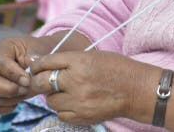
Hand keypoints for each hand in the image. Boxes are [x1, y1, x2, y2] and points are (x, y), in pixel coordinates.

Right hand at [0, 36, 52, 114]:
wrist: (38, 59)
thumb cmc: (38, 52)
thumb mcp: (39, 49)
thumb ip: (34, 58)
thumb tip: (29, 67)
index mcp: (2, 49)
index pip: (0, 63)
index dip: (13, 74)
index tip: (27, 80)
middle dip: (9, 90)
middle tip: (26, 89)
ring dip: (11, 99)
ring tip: (26, 92)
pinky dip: (6, 107)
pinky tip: (18, 100)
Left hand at [29, 51, 157, 124]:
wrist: (137, 90)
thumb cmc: (118, 69)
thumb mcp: (94, 57)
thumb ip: (69, 60)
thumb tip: (42, 63)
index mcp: (80, 61)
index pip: (47, 62)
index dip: (37, 64)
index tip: (36, 67)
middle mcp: (76, 80)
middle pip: (42, 82)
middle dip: (40, 81)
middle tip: (45, 81)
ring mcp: (78, 100)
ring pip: (50, 100)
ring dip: (55, 96)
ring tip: (68, 92)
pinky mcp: (81, 116)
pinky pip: (60, 114)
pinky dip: (64, 109)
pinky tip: (75, 102)